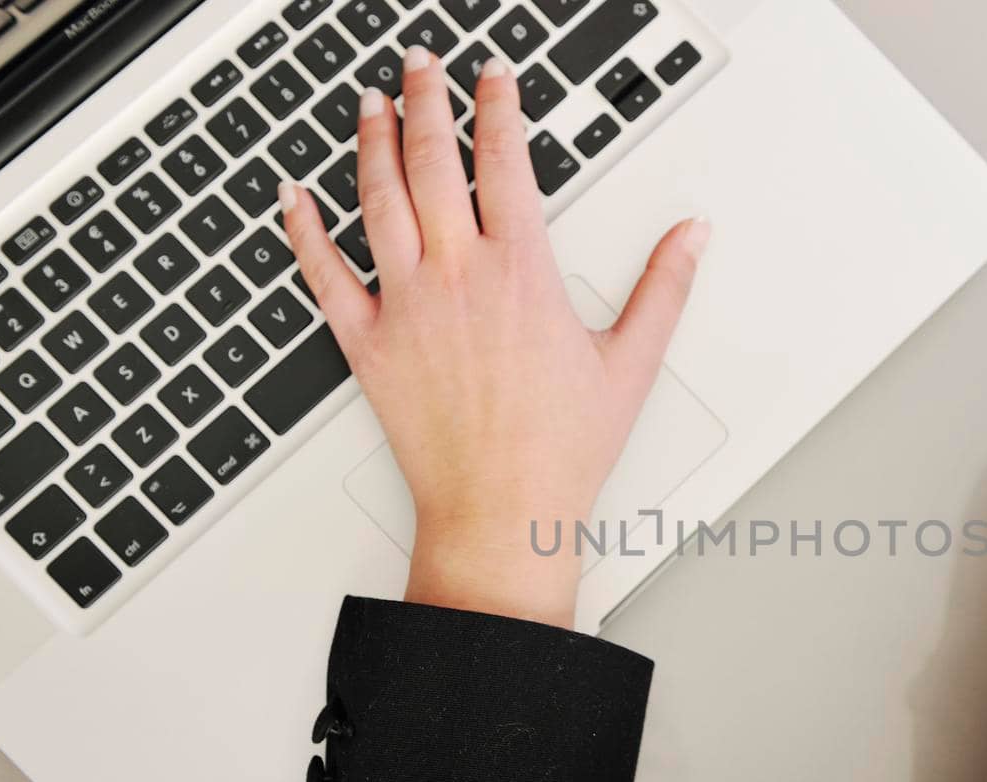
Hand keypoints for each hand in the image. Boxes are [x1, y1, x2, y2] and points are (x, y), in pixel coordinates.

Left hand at [280, 47, 709, 629]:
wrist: (502, 512)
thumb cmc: (561, 449)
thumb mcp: (629, 362)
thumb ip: (663, 287)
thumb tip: (691, 236)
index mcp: (521, 271)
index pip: (503, 159)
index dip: (496, 106)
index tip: (492, 77)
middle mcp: (456, 275)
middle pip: (432, 160)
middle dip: (426, 99)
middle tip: (421, 64)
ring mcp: (405, 306)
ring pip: (377, 199)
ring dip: (372, 140)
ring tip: (372, 102)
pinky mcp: (367, 344)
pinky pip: (322, 274)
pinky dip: (303, 230)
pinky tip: (294, 196)